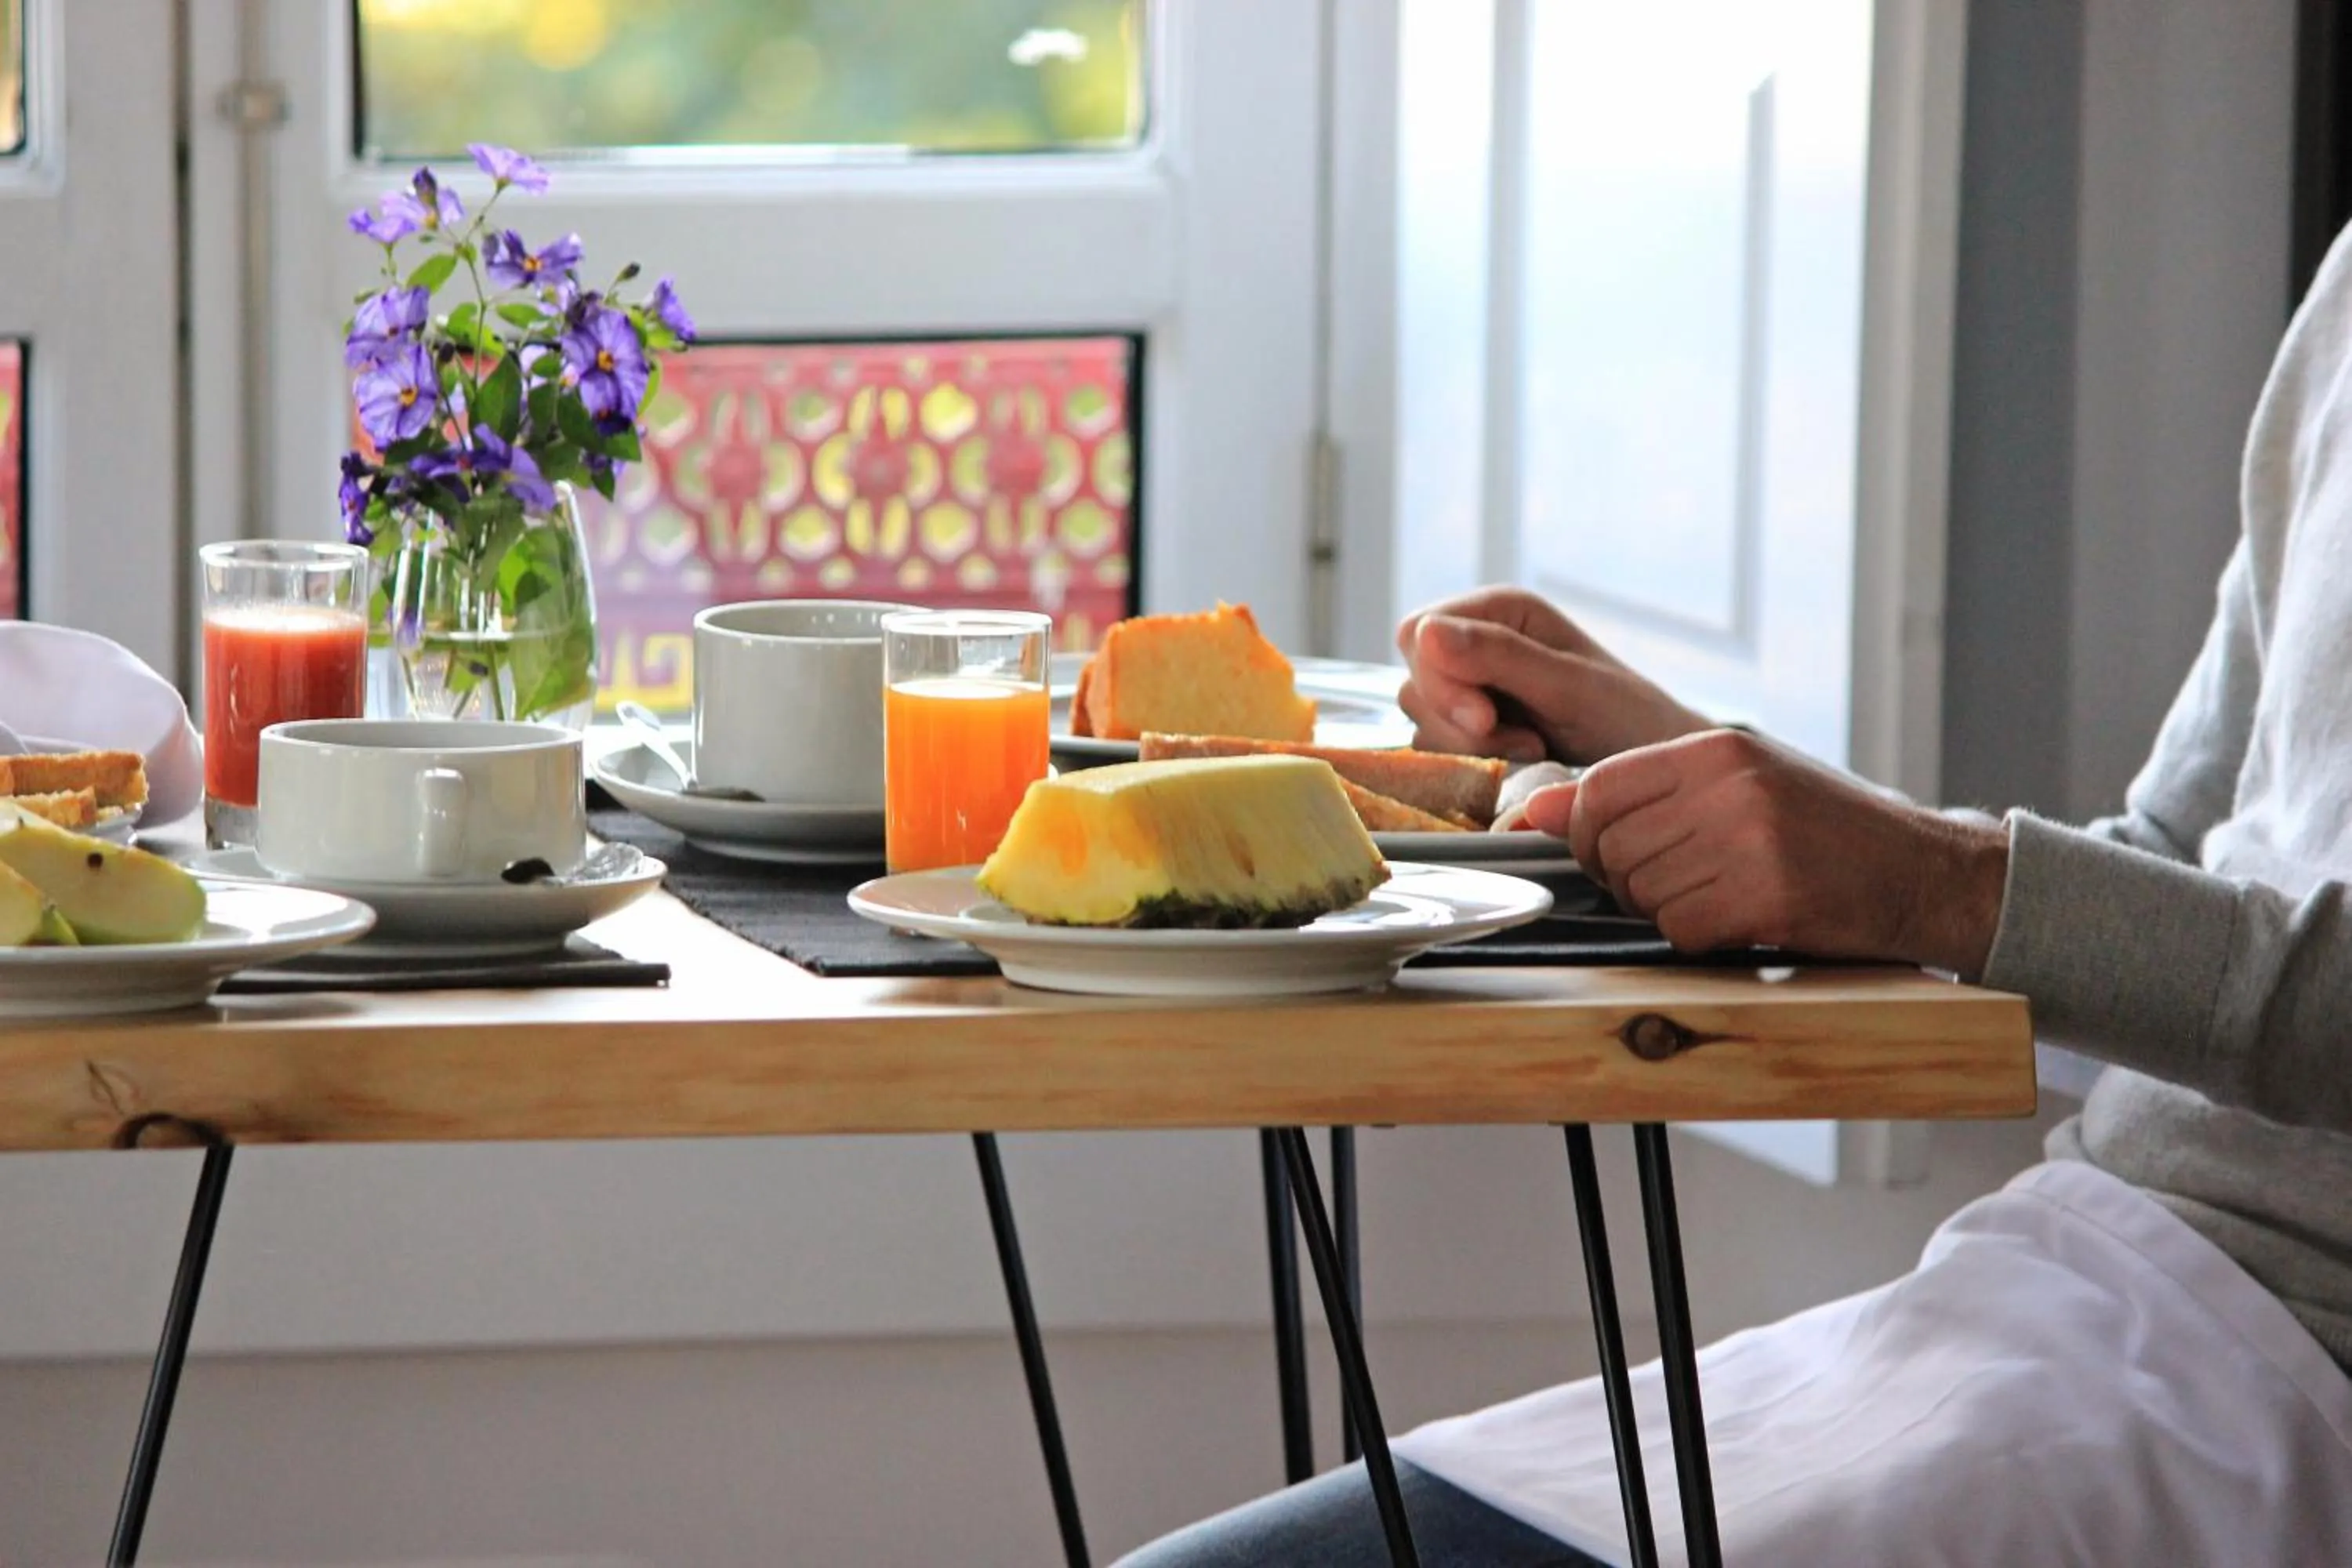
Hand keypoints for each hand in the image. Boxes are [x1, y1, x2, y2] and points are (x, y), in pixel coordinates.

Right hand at [1394, 587, 1709, 763]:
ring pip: (1421, 719)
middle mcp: (1476, 641)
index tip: (1484, 719)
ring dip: (1472, 747)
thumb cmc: (1626, 715)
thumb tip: (1425, 632)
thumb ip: (1499, 656)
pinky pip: (1436, 748)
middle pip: (1415, 679)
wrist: (1650, 764)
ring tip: (1533, 749)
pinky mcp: (1467, 727)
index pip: (1419, 632)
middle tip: (1524, 743)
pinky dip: (1472, 763)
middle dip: (1459, 722)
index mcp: (1499, 610)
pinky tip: (1519, 761)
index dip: (1440, 679)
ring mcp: (1469, 686)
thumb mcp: (1568, 685)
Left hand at [1525, 729, 2008, 976]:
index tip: (1607, 851)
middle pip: (1609, 845)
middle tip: (1673, 882)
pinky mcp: (1767, 898)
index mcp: (1717, 750)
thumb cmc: (1826, 830)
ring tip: (1714, 896)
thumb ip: (1640, 793)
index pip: (1599, 788)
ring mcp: (1749, 842)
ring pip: (1639, 891)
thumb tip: (1536, 810)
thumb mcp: (1739, 786)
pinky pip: (1679, 928)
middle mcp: (1729, 788)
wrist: (1926, 872)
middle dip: (1622, 877)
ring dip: (1662, 909)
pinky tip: (1735, 922)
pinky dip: (1694, 937)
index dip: (1585, 831)